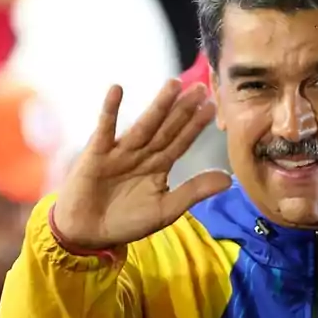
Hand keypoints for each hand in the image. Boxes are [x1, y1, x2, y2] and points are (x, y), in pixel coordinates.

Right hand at [52, 80, 230, 249]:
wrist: (88, 233)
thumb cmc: (126, 222)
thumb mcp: (166, 209)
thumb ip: (194, 191)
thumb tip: (229, 179)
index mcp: (159, 166)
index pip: (181, 141)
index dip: (196, 125)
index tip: (212, 106)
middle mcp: (142, 154)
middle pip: (166, 128)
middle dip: (183, 109)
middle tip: (201, 87)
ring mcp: (120, 151)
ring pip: (143, 125)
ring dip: (158, 105)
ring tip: (173, 84)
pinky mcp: (97, 153)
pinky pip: (105, 128)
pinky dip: (110, 110)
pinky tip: (117, 89)